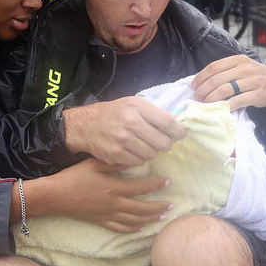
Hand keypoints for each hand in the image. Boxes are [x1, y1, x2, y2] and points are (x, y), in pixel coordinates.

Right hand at [43, 158, 171, 232]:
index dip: (156, 185)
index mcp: (114, 188)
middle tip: (172, 204)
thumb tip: (132, 159)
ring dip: (151, 219)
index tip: (168, 182)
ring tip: (162, 216)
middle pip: (143, 208)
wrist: (56, 196)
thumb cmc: (74, 177)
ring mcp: (108, 215)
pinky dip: (134, 229)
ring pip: (135, 220)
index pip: (141, 188)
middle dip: (159, 206)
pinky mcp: (101, 222)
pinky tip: (142, 228)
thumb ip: (114, 163)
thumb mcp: (93, 164)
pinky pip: (121, 228)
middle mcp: (114, 204)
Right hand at [63, 96, 184, 166]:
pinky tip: (135, 151)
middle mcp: (130, 123)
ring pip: (153, 154)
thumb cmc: (114, 113)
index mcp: (137, 107)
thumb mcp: (132, 104)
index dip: (178, 131)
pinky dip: (141, 158)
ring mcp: (123, 140)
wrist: (86, 125)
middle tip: (162, 143)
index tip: (179, 135)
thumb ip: (153, 113)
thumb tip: (176, 127)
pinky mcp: (117, 154)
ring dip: (153, 152)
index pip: (168, 122)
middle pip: (163, 142)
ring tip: (145, 145)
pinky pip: (140, 162)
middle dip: (166, 144)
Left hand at [192, 55, 265, 115]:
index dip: (201, 77)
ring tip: (204, 104)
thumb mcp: (242, 67)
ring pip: (225, 90)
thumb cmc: (254, 76)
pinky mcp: (258, 94)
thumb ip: (225, 71)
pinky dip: (226, 106)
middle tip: (197, 98)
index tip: (193, 86)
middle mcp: (245, 69)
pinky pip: (238, 101)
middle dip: (203, 90)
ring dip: (211, 99)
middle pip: (217, 79)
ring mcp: (252, 81)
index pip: (214, 67)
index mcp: (238, 60)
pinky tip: (219, 109)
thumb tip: (201, 81)